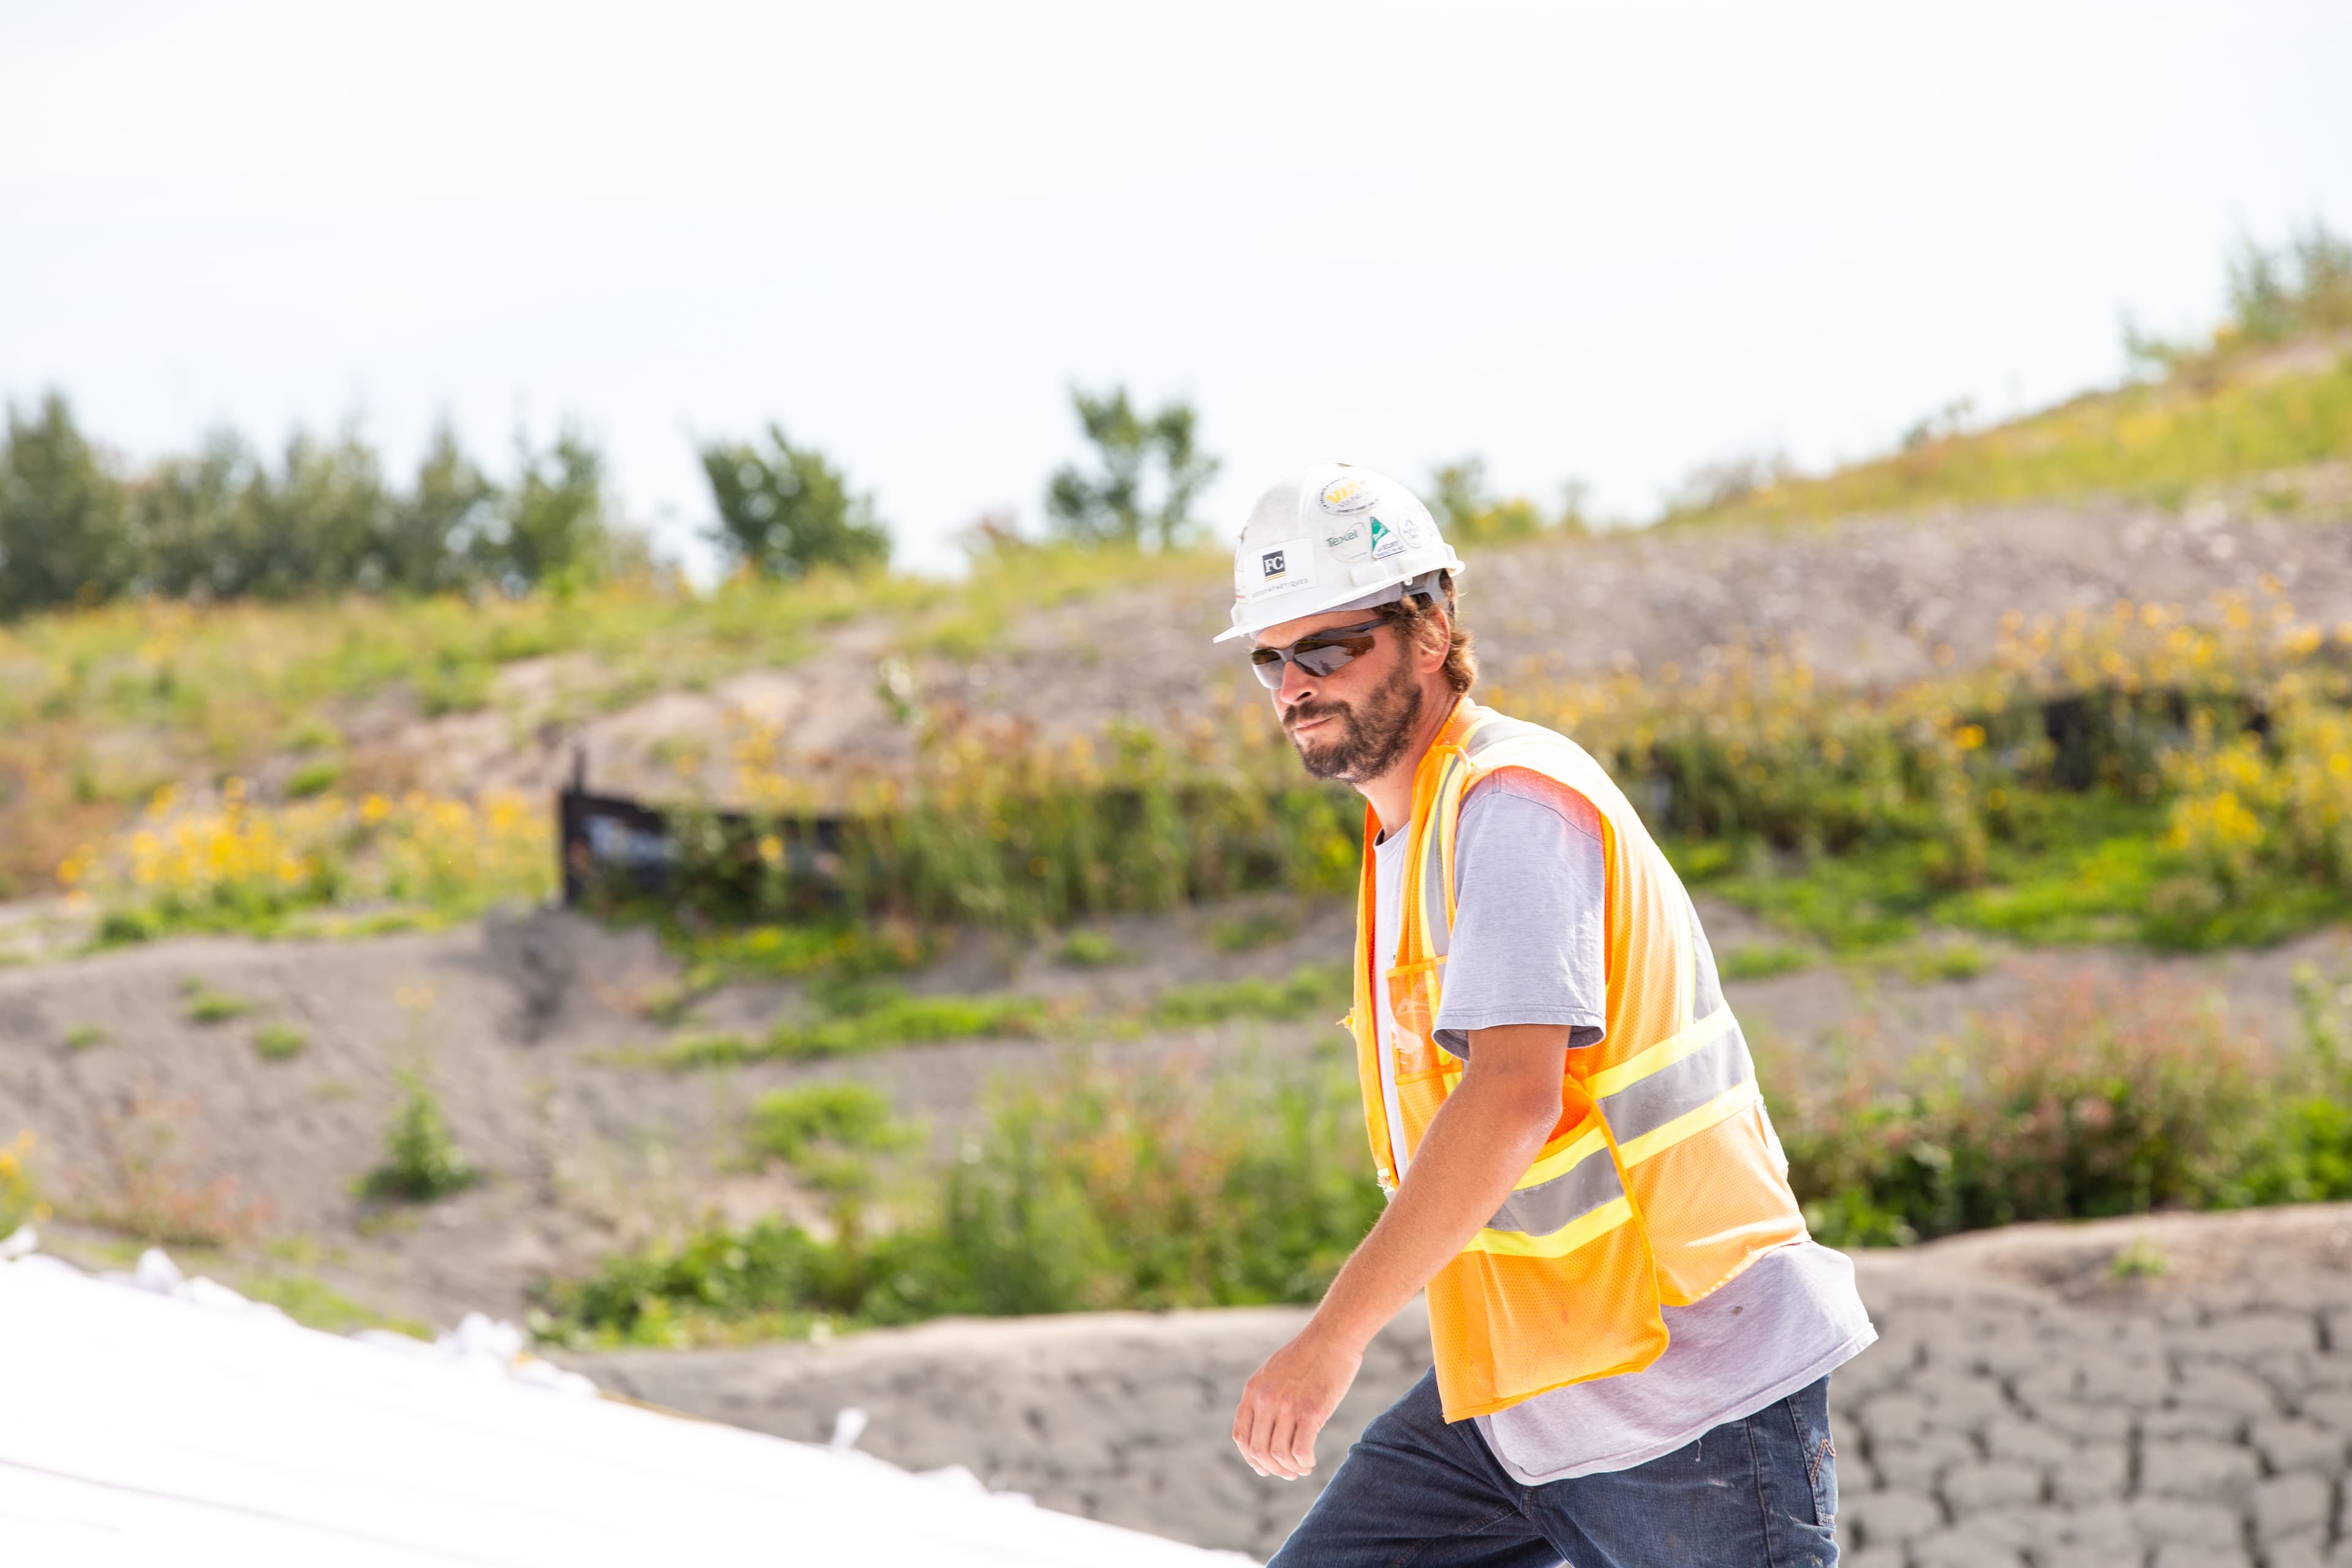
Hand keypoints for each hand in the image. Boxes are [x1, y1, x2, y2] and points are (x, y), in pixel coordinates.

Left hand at [1231, 1325, 1363, 1479]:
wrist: (1332, 1337)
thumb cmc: (1308, 1355)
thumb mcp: (1273, 1372)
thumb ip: (1265, 1397)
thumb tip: (1265, 1429)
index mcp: (1253, 1390)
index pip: (1241, 1436)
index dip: (1251, 1458)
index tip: (1265, 1467)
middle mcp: (1266, 1400)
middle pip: (1259, 1450)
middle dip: (1272, 1468)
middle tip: (1288, 1473)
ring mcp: (1287, 1406)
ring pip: (1279, 1454)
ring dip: (1290, 1469)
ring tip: (1302, 1468)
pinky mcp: (1311, 1411)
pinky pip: (1300, 1450)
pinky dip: (1304, 1462)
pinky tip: (1310, 1461)